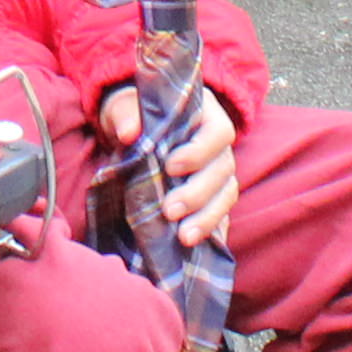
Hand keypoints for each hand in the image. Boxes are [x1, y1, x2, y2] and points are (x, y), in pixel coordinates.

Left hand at [101, 79, 239, 250]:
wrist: (134, 128)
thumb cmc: (134, 113)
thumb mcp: (125, 105)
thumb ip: (126, 114)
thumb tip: (129, 132)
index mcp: (206, 115)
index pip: (218, 133)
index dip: (199, 152)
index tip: (171, 167)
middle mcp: (218, 146)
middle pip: (222, 170)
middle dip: (198, 194)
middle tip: (170, 210)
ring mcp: (218, 173)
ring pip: (225, 196)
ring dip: (207, 218)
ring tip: (184, 237)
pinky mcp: (212, 197)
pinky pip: (221, 215)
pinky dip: (211, 230)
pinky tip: (196, 245)